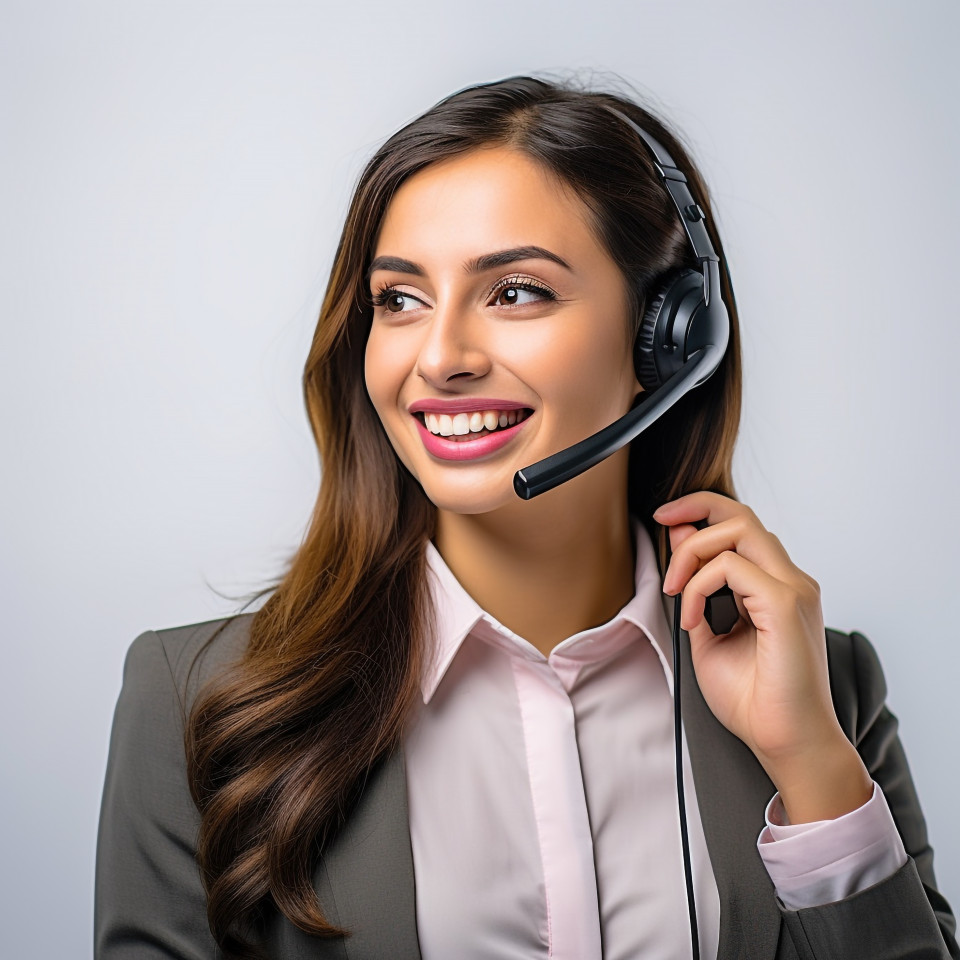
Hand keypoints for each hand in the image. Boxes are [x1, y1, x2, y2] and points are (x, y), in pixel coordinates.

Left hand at [653, 491, 871, 822]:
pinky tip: (692, 620)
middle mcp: (790, 581)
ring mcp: (793, 590)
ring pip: (740, 529)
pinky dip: (699, 586)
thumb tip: (679, 538)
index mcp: (775, 586)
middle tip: (660, 525)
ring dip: (692, 552)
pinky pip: (731, 567)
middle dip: (693, 508)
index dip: (702, 509)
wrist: (785, 742)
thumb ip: (694, 586)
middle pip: (742, 515)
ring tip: (675, 591)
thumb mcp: (706, 631)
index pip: (742, 526)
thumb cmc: (752, 699)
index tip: (666, 518)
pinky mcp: (787, 604)